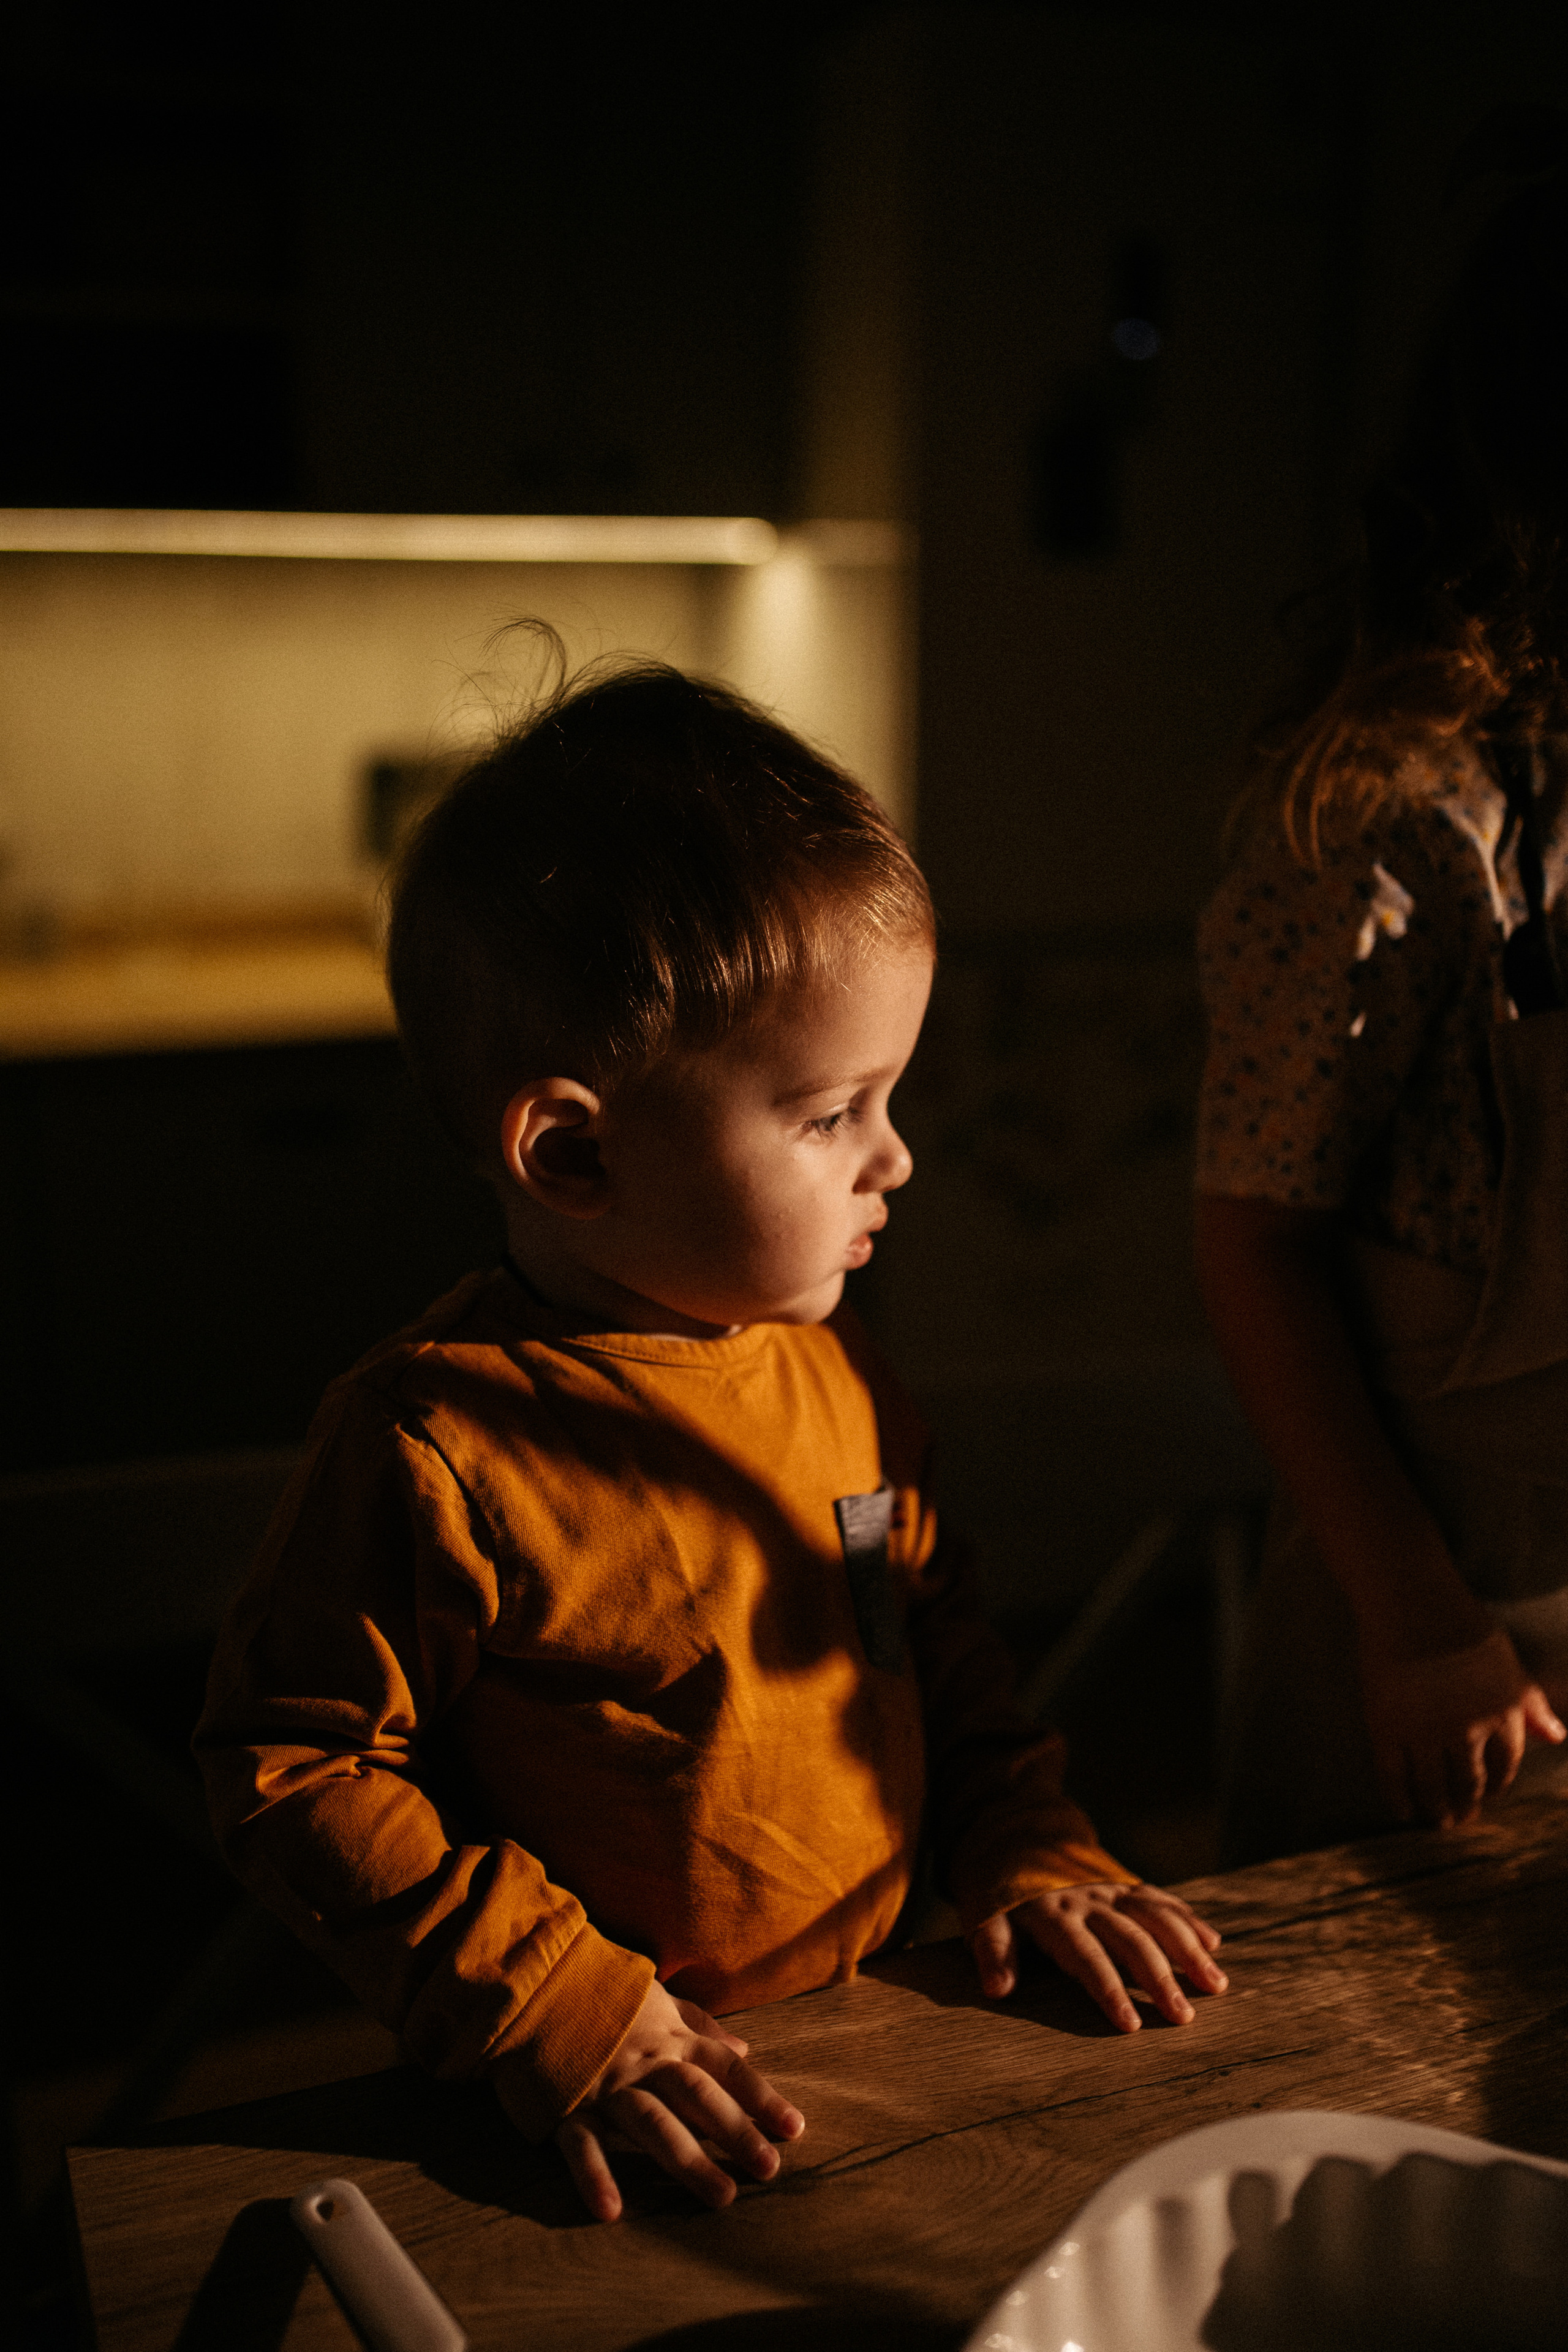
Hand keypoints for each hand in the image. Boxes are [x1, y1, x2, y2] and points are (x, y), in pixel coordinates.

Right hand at [555, 1980, 804, 2221]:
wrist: (533, 1981)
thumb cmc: (601, 1993)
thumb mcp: (656, 1997)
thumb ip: (699, 2025)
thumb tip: (744, 2049)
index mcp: (669, 2036)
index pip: (724, 2069)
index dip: (759, 2097)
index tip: (793, 2128)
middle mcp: (645, 2062)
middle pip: (699, 2098)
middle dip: (735, 2132)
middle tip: (770, 2169)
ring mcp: (606, 2085)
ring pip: (654, 2124)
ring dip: (688, 2161)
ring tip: (723, 2196)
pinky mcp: (566, 2105)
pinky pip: (582, 2144)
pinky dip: (595, 2176)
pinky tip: (613, 2211)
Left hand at [969, 1883, 1226, 2031]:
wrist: (1011, 1833)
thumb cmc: (995, 1887)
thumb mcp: (983, 1915)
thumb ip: (994, 1951)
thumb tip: (998, 1990)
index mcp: (1055, 1915)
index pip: (1086, 1958)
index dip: (1108, 1990)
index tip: (1132, 2024)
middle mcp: (1089, 1901)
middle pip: (1130, 1940)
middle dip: (1159, 1978)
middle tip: (1184, 2016)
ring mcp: (1110, 1889)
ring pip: (1156, 1917)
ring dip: (1187, 1948)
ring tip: (1215, 1984)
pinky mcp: (1123, 1882)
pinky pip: (1159, 1898)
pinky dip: (1186, 1919)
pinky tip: (1211, 1942)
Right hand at [1361, 1625, 1565, 1827]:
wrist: (1412, 1604)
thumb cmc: (1464, 1627)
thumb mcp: (1509, 1665)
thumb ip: (1531, 1704)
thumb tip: (1557, 1737)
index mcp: (1503, 1716)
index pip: (1505, 1765)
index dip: (1497, 1784)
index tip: (1488, 1794)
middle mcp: (1467, 1732)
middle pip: (1469, 1783)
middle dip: (1467, 1805)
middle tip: (1461, 1818)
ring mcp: (1425, 1733)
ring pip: (1433, 1787)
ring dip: (1437, 1810)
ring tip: (1436, 1821)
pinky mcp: (1388, 1729)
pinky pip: (1393, 1775)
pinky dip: (1399, 1799)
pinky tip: (1402, 1811)